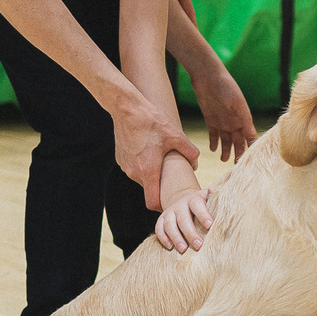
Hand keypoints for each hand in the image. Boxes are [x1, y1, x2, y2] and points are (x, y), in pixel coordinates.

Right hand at [112, 91, 200, 208]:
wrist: (127, 109)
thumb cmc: (152, 122)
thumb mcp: (176, 135)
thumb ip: (190, 152)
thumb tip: (196, 163)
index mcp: (148, 171)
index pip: (152, 202)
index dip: (162, 206)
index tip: (170, 202)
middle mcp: (134, 172)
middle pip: (149, 189)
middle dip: (159, 186)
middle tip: (171, 177)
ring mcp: (125, 166)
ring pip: (141, 177)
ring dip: (150, 173)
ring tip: (160, 160)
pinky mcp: (120, 159)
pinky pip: (133, 168)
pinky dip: (141, 165)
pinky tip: (148, 151)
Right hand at [155, 180, 214, 253]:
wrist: (184, 200)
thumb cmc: (203, 205)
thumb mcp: (210, 200)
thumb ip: (219, 201)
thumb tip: (233, 202)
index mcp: (194, 199)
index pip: (197, 205)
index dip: (203, 215)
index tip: (210, 225)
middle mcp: (180, 205)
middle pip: (183, 219)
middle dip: (191, 233)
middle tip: (199, 245)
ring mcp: (170, 212)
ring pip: (169, 224)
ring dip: (176, 237)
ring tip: (184, 249)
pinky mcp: (162, 220)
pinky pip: (159, 228)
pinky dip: (163, 238)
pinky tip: (170, 247)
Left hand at [192, 63, 256, 160]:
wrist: (208, 75)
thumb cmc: (225, 85)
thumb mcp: (236, 102)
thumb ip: (244, 118)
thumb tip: (251, 135)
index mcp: (244, 118)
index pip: (250, 137)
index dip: (252, 148)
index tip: (250, 161)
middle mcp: (235, 121)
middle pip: (239, 142)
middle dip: (239, 154)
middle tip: (237, 167)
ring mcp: (223, 121)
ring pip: (227, 141)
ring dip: (226, 151)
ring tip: (224, 160)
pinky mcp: (211, 120)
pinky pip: (214, 135)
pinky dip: (214, 143)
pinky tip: (213, 150)